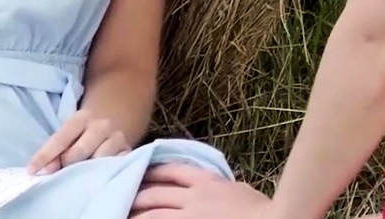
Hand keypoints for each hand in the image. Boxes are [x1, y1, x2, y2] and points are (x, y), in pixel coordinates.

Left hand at [27, 109, 129, 173]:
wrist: (116, 119)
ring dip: (86, 171)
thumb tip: (46, 169)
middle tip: (61, 173)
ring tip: (80, 175)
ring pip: (98, 160)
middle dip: (67, 165)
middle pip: (79, 151)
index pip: (60, 138)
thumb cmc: (84, 132)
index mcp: (81, 117)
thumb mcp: (70, 133)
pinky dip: (104, 173)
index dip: (45, 155)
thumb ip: (57, 149)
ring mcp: (117, 137)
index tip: (32, 170)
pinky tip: (97, 176)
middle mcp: (101, 125)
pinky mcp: (128, 151)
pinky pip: (114, 166)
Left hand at [129, 163, 271, 218]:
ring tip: (120, 216)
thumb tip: (217, 188)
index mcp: (208, 182)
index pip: (172, 171)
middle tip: (119, 198)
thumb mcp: (241, 191)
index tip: (139, 172)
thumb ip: (223, 188)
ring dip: (135, 215)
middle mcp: (194, 197)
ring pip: (153, 214)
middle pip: (155, 192)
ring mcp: (191, 216)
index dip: (152, 171)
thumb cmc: (264, 210)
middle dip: (136, 195)